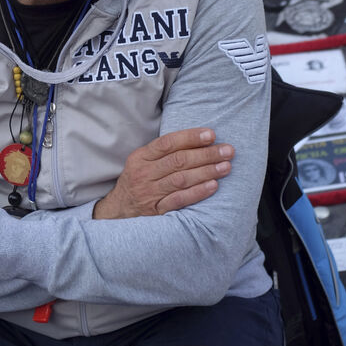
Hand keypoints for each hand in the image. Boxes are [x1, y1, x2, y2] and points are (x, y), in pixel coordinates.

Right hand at [93, 128, 232, 219]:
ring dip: (206, 171)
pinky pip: (179, 200)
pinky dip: (197, 192)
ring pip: (181, 179)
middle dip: (206, 154)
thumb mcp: (141, 162)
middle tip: (228, 150)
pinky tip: (213, 185)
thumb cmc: (138, 181)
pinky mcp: (156, 211)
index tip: (212, 134)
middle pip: (178, 160)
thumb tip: (197, 138)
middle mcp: (144, 174)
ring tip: (226, 166)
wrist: (118, 211)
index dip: (191, 137)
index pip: (168, 143)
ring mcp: (149, 193)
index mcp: (140, 157)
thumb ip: (162, 151)